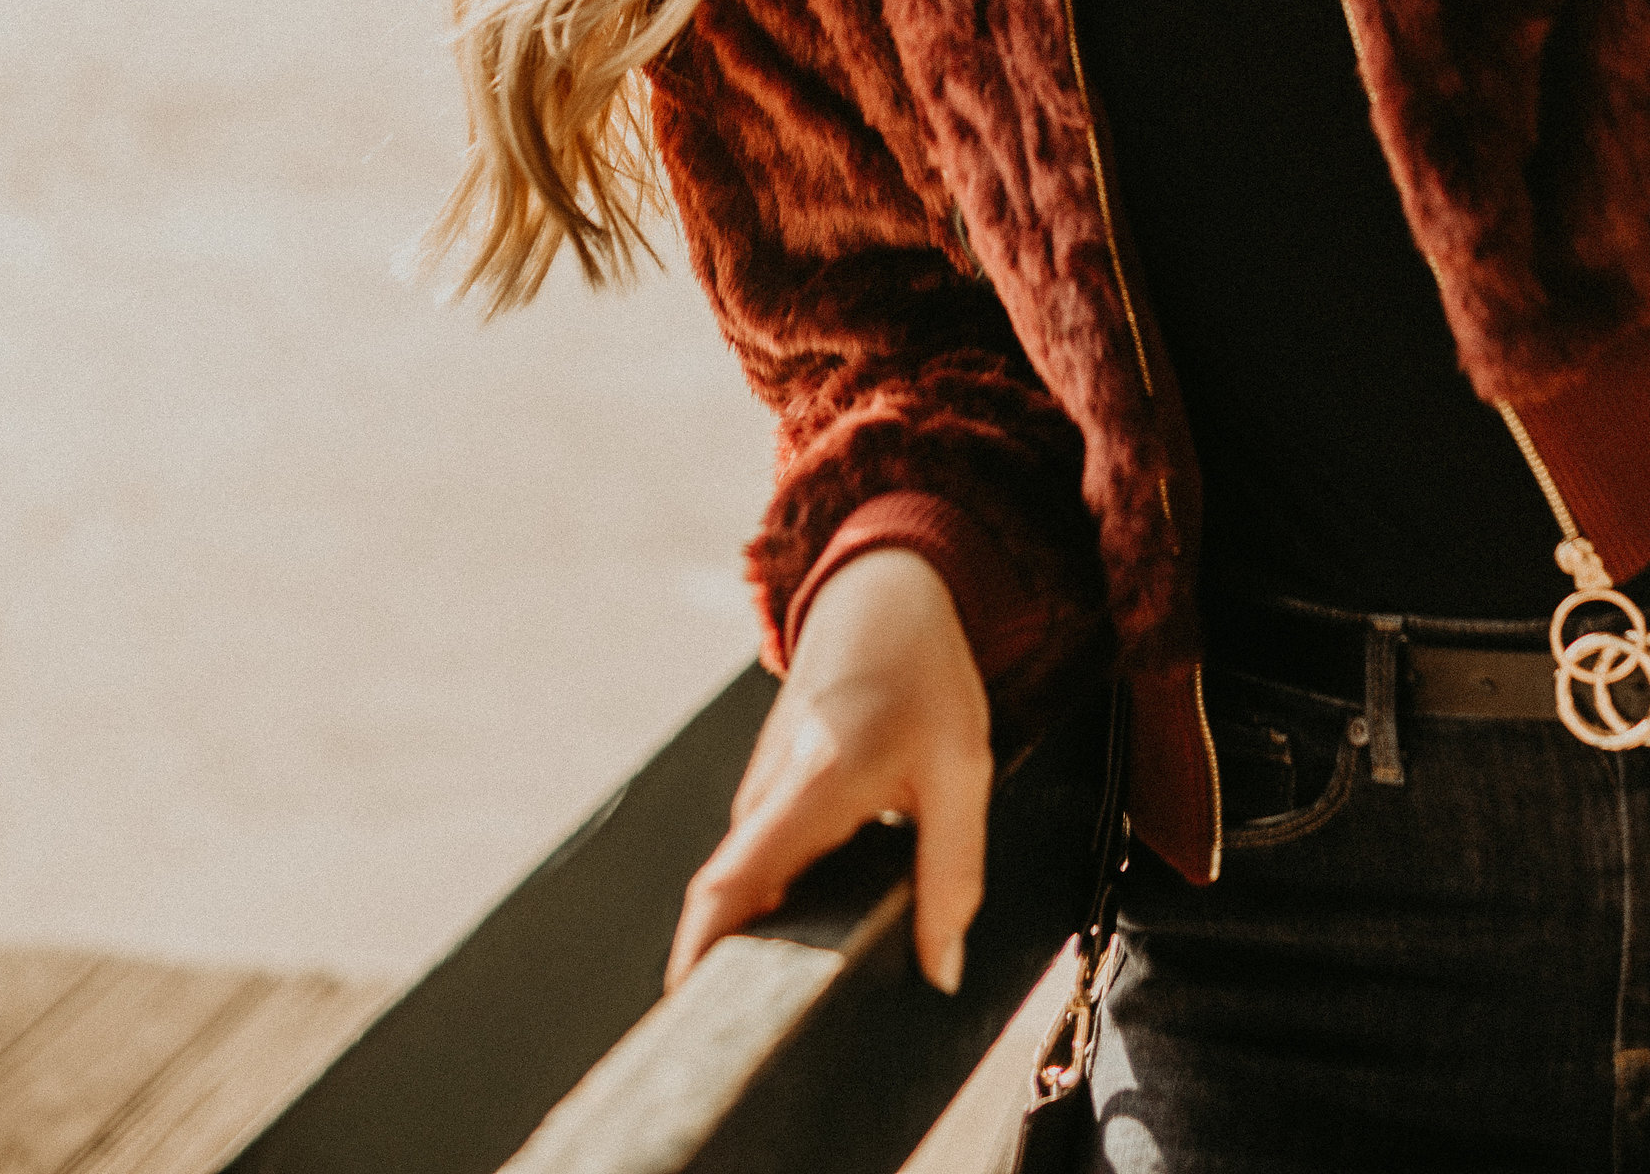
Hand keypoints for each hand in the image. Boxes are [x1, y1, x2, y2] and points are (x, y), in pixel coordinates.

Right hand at [665, 547, 992, 996]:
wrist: (884, 592)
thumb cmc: (924, 673)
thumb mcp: (962, 770)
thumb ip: (954, 876)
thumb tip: (940, 974)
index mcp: (810, 784)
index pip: (729, 883)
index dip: (700, 952)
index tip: (687, 1018)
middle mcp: (767, 792)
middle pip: (730, 901)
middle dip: (730, 975)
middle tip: (753, 1056)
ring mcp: (760, 789)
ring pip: (747, 885)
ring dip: (756, 942)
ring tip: (781, 1018)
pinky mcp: (769, 790)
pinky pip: (761, 863)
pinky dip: (772, 908)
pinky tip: (806, 947)